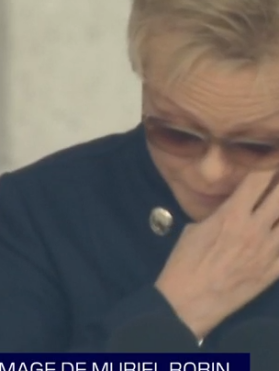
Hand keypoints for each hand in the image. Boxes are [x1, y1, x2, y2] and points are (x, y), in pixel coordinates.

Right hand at [155, 170, 278, 338]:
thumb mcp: (196, 228)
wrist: (188, 299)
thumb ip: (219, 214)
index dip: (269, 165)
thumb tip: (232, 206)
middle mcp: (254, 228)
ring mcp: (268, 251)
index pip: (257, 180)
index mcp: (231, 214)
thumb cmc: (185, 260)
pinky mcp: (273, 272)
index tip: (272, 156)